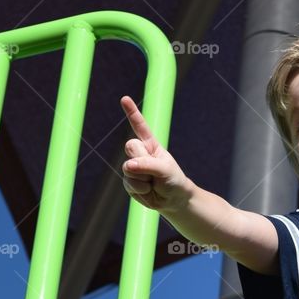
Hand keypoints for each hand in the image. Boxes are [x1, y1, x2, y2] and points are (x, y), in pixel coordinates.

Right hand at [119, 96, 194, 212]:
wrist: (173, 200)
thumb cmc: (173, 180)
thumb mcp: (165, 169)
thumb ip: (148, 165)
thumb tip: (128, 166)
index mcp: (150, 145)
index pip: (140, 126)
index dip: (132, 113)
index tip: (125, 99)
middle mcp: (139, 153)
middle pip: (131, 147)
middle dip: (143, 160)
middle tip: (154, 171)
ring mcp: (132, 167)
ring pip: (129, 169)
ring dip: (143, 179)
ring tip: (153, 183)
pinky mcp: (128, 181)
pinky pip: (129, 183)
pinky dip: (140, 189)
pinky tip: (148, 190)